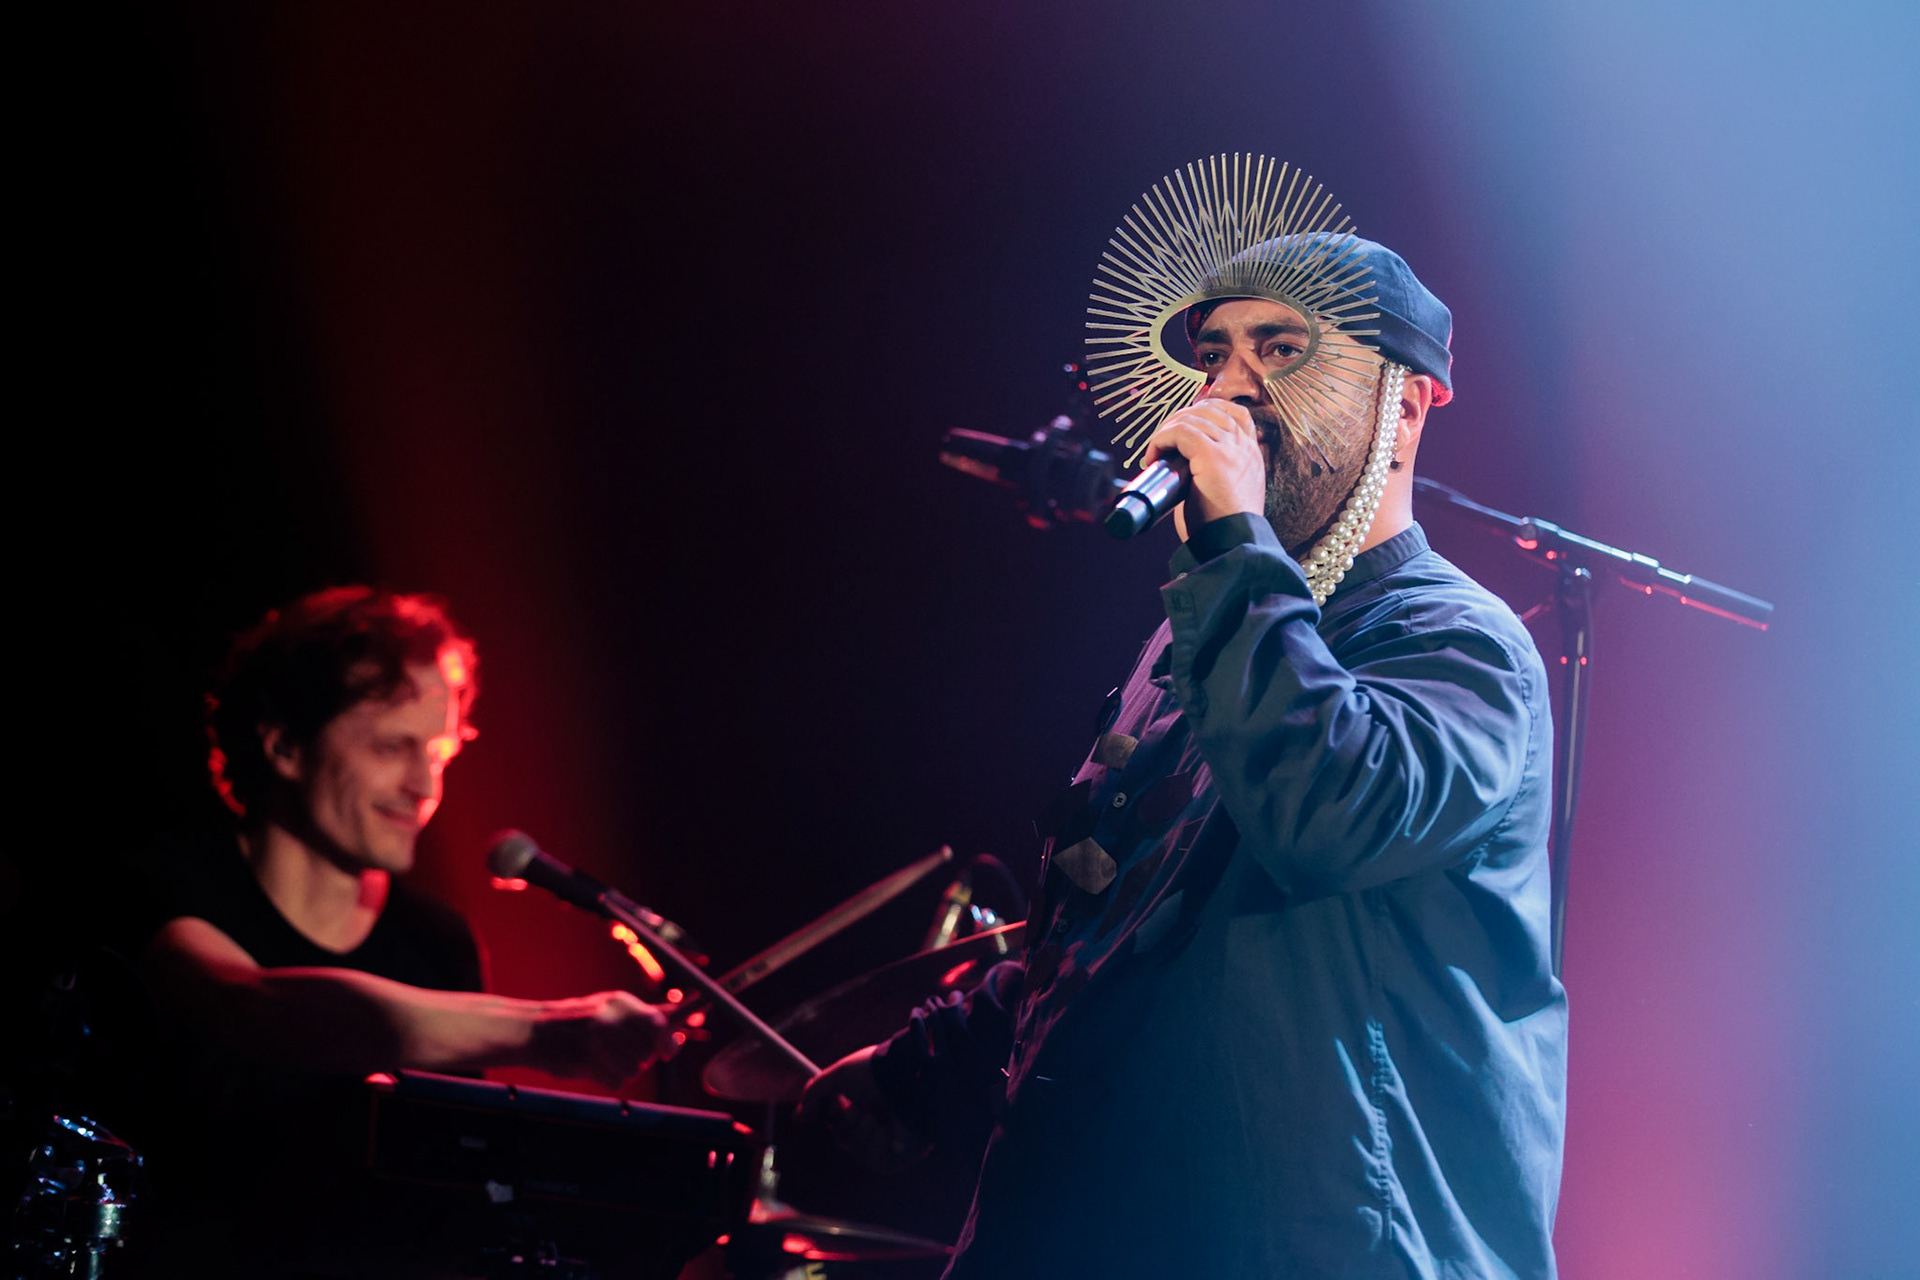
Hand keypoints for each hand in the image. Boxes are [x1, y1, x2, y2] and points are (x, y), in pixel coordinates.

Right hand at [533, 990, 676, 1090]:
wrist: (536, 1031)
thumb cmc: (583, 1021)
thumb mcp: (614, 1007)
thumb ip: (649, 1014)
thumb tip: (686, 1016)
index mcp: (621, 1002)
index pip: (658, 1021)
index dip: (669, 1039)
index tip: (672, 1051)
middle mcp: (611, 1018)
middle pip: (650, 1051)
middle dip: (645, 1056)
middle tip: (625, 1051)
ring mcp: (597, 1040)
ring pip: (636, 1069)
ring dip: (627, 1069)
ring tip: (605, 1057)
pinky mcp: (586, 1061)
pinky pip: (618, 1081)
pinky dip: (611, 1079)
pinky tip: (596, 1067)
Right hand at [797, 1044, 931, 1173]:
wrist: (909, 1079)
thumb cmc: (877, 1072)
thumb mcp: (840, 1075)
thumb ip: (815, 1093)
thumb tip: (798, 1117)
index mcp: (869, 1100)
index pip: (840, 1118)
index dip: (832, 1114)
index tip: (833, 1105)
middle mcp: (881, 1118)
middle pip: (845, 1136)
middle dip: (846, 1123)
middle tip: (855, 1109)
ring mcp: (892, 1137)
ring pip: (858, 1150)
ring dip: (861, 1132)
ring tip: (873, 1117)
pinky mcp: (903, 1154)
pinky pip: (876, 1161)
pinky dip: (875, 1144)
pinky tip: (886, 1130)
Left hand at [1142, 399, 1266, 538]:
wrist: (1232, 545)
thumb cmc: (1222, 527)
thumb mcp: (1226, 492)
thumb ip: (1216, 472)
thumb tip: (1184, 465)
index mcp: (1251, 454)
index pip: (1236, 413)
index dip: (1207, 411)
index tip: (1183, 426)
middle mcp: (1244, 447)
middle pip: (1210, 410)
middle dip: (1180, 418)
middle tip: (1162, 441)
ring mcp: (1231, 449)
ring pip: (1192, 418)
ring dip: (1167, 430)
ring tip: (1155, 452)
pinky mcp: (1213, 455)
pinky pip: (1180, 432)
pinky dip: (1161, 439)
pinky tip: (1153, 457)